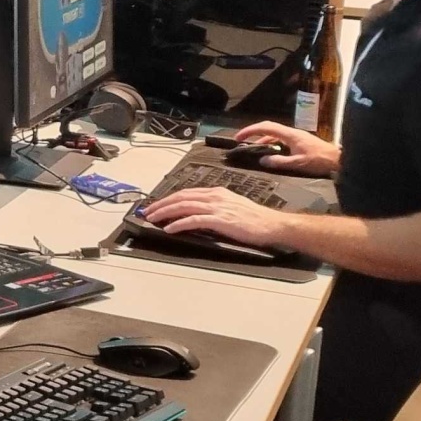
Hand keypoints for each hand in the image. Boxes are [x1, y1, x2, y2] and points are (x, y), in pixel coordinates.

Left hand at [141, 187, 299, 249]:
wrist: (272, 225)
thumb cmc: (255, 219)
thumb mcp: (231, 206)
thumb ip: (214, 206)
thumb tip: (195, 213)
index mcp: (217, 192)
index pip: (187, 192)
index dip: (169, 198)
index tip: (156, 204)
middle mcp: (215, 197)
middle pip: (181, 197)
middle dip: (161, 203)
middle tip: (148, 211)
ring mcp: (217, 207)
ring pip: (184, 206)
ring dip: (165, 212)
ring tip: (153, 218)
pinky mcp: (220, 220)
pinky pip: (194, 220)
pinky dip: (179, 223)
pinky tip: (170, 228)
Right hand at [233, 121, 340, 176]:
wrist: (339, 160)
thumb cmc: (319, 160)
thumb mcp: (298, 163)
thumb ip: (279, 162)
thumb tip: (262, 160)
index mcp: (290, 135)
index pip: (266, 127)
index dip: (250, 130)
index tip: (238, 137)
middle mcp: (292, 133)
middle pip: (269, 128)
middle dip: (253, 133)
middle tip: (242, 141)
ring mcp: (296, 137)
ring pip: (275, 135)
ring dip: (262, 140)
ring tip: (253, 150)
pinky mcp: (299, 142)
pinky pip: (281, 140)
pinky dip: (271, 145)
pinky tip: (270, 154)